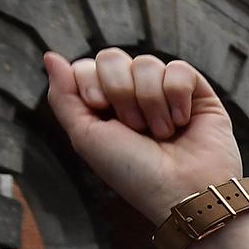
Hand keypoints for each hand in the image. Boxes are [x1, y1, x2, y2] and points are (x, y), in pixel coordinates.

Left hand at [43, 49, 240, 221]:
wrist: (183, 192)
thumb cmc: (135, 174)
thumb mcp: (86, 137)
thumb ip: (63, 96)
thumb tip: (50, 56)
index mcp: (105, 106)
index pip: (87, 66)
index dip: (90, 82)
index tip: (100, 107)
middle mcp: (134, 96)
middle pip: (112, 57)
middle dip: (119, 91)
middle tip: (134, 126)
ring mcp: (166, 92)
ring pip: (146, 63)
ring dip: (150, 101)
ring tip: (163, 133)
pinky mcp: (197, 93)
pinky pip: (179, 69)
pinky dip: (177, 95)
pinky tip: (183, 122)